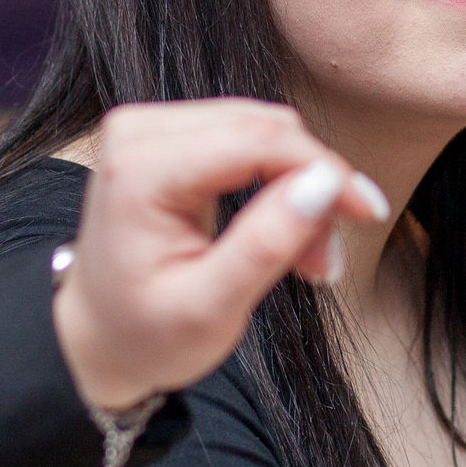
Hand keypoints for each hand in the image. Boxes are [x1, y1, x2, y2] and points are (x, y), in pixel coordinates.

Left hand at [51, 99, 389, 411]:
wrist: (96, 339)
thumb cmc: (144, 334)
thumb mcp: (208, 310)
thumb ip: (264, 245)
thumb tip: (323, 184)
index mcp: (139, 171)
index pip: (254, 140)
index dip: (322, 169)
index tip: (369, 211)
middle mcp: (139, 131)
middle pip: (264, 128)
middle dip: (313, 186)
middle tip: (326, 261)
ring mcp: (152, 126)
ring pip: (264, 129)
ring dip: (301, 186)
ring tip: (309, 256)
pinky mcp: (170, 134)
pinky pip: (248, 137)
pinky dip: (280, 180)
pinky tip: (287, 228)